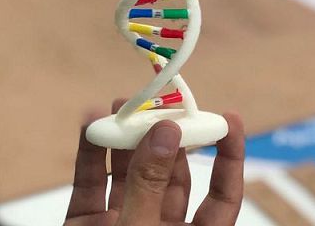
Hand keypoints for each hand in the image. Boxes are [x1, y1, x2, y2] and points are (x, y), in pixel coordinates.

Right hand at [65, 100, 244, 225]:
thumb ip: (149, 186)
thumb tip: (168, 132)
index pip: (221, 195)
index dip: (229, 156)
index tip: (228, 117)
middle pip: (170, 172)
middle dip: (165, 134)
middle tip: (161, 101)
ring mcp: (120, 224)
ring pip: (128, 171)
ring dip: (125, 136)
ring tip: (122, 104)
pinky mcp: (85, 224)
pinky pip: (89, 182)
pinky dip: (90, 151)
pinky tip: (91, 123)